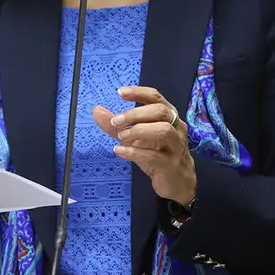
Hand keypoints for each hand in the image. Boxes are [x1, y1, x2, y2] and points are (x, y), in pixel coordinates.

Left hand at [93, 86, 196, 206]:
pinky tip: (120, 151)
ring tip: (121, 136)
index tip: (120, 93)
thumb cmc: (157, 154)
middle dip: (136, 114)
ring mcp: (176, 146)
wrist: (178, 182)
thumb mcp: (134, 138)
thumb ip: (116, 125)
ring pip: (164, 130)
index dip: (139, 93)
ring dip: (139, 130)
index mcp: (168, 116)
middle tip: (116, 121)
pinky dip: (135, 152)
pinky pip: (155, 156)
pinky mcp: (171, 165)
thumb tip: (96, 110)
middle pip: (160, 111)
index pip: (156, 97)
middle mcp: (175, 128)